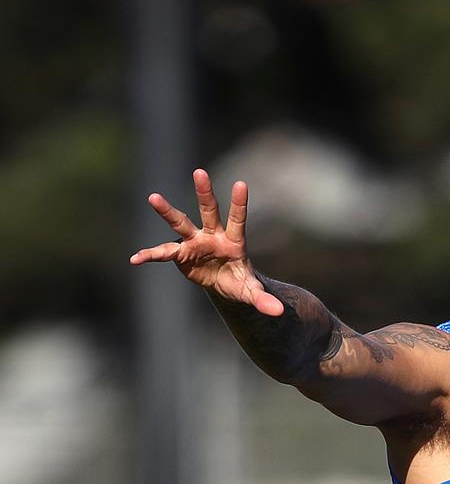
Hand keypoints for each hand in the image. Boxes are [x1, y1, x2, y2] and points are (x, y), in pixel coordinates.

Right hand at [130, 169, 284, 315]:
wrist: (224, 285)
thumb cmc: (240, 283)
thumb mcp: (251, 292)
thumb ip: (263, 300)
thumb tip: (278, 312)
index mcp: (233, 241)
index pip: (237, 219)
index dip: (239, 203)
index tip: (241, 184)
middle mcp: (213, 235)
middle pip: (209, 211)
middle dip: (205, 192)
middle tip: (200, 171)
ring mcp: (194, 242)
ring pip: (181, 223)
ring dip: (167, 211)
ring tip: (153, 197)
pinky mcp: (180, 254)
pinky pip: (162, 253)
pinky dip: (149, 256)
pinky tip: (136, 259)